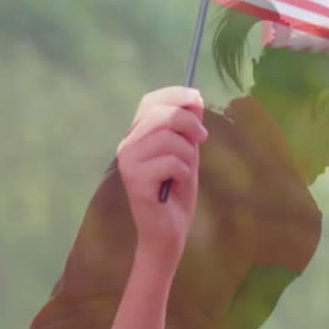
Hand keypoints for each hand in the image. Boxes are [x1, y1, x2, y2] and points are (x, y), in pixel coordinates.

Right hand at [116, 86, 207, 269]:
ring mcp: (128, 163)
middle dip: (189, 123)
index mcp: (136, 136)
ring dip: (187, 154)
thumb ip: (188, 129)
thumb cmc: (175, 195)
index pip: (151, 101)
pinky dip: (183, 173)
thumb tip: (194, 99)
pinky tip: (175, 185)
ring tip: (184, 172)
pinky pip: (171, 162)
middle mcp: (127, 145)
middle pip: (161, 115)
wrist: (166, 233)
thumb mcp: (186, 154)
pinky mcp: (136, 180)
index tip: (197, 100)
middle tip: (202, 139)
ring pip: (168, 139)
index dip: (175, 95)